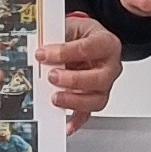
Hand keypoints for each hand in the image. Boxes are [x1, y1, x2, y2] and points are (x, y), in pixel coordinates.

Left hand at [39, 10, 125, 124]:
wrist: (89, 40)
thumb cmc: (83, 34)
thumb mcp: (72, 27)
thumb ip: (58, 38)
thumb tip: (40, 52)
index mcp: (106, 43)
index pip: (87, 49)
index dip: (64, 53)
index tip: (43, 54)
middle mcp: (110, 66)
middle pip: (99, 79)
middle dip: (73, 80)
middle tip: (52, 77)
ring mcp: (105, 84)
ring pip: (97, 99)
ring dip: (74, 101)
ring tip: (55, 98)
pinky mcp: (96, 97)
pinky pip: (89, 113)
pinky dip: (77, 120)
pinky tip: (66, 124)